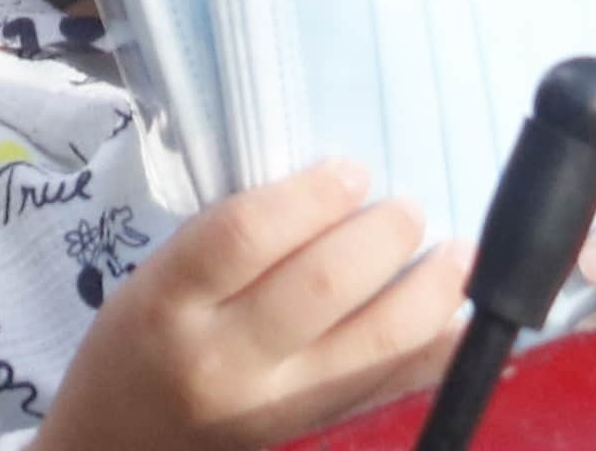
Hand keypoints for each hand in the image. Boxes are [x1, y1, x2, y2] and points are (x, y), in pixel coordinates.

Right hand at [34, 162, 460, 450]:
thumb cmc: (140, 349)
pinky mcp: (310, 438)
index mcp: (168, 302)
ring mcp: (274, 410)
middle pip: (320, 286)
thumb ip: (230, 243)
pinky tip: (455, 324)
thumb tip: (339, 196)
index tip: (351, 172)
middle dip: (382, 238)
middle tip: (410, 210)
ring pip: (371, 345)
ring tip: (455, 256)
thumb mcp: (156, 281)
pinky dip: (433, 355)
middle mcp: (223, 360)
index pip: (245, 234)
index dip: (311, 196)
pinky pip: (387, 393)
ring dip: (428, 293)